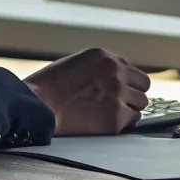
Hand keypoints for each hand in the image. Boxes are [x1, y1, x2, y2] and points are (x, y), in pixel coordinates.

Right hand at [23, 47, 150, 135]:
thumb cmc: (48, 88)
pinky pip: (133, 119)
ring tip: (109, 113)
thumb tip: (117, 79)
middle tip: (118, 103)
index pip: (131, 69)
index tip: (119, 90)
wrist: (37, 108)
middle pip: (143, 85)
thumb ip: (99, 69)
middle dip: (132, 94)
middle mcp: (115, 72)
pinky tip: (106, 122)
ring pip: (141, 103)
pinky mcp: (116, 117)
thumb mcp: (76, 64)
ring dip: (129, 108)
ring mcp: (117, 94)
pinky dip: (124, 123)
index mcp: (104, 57)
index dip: (126, 81)